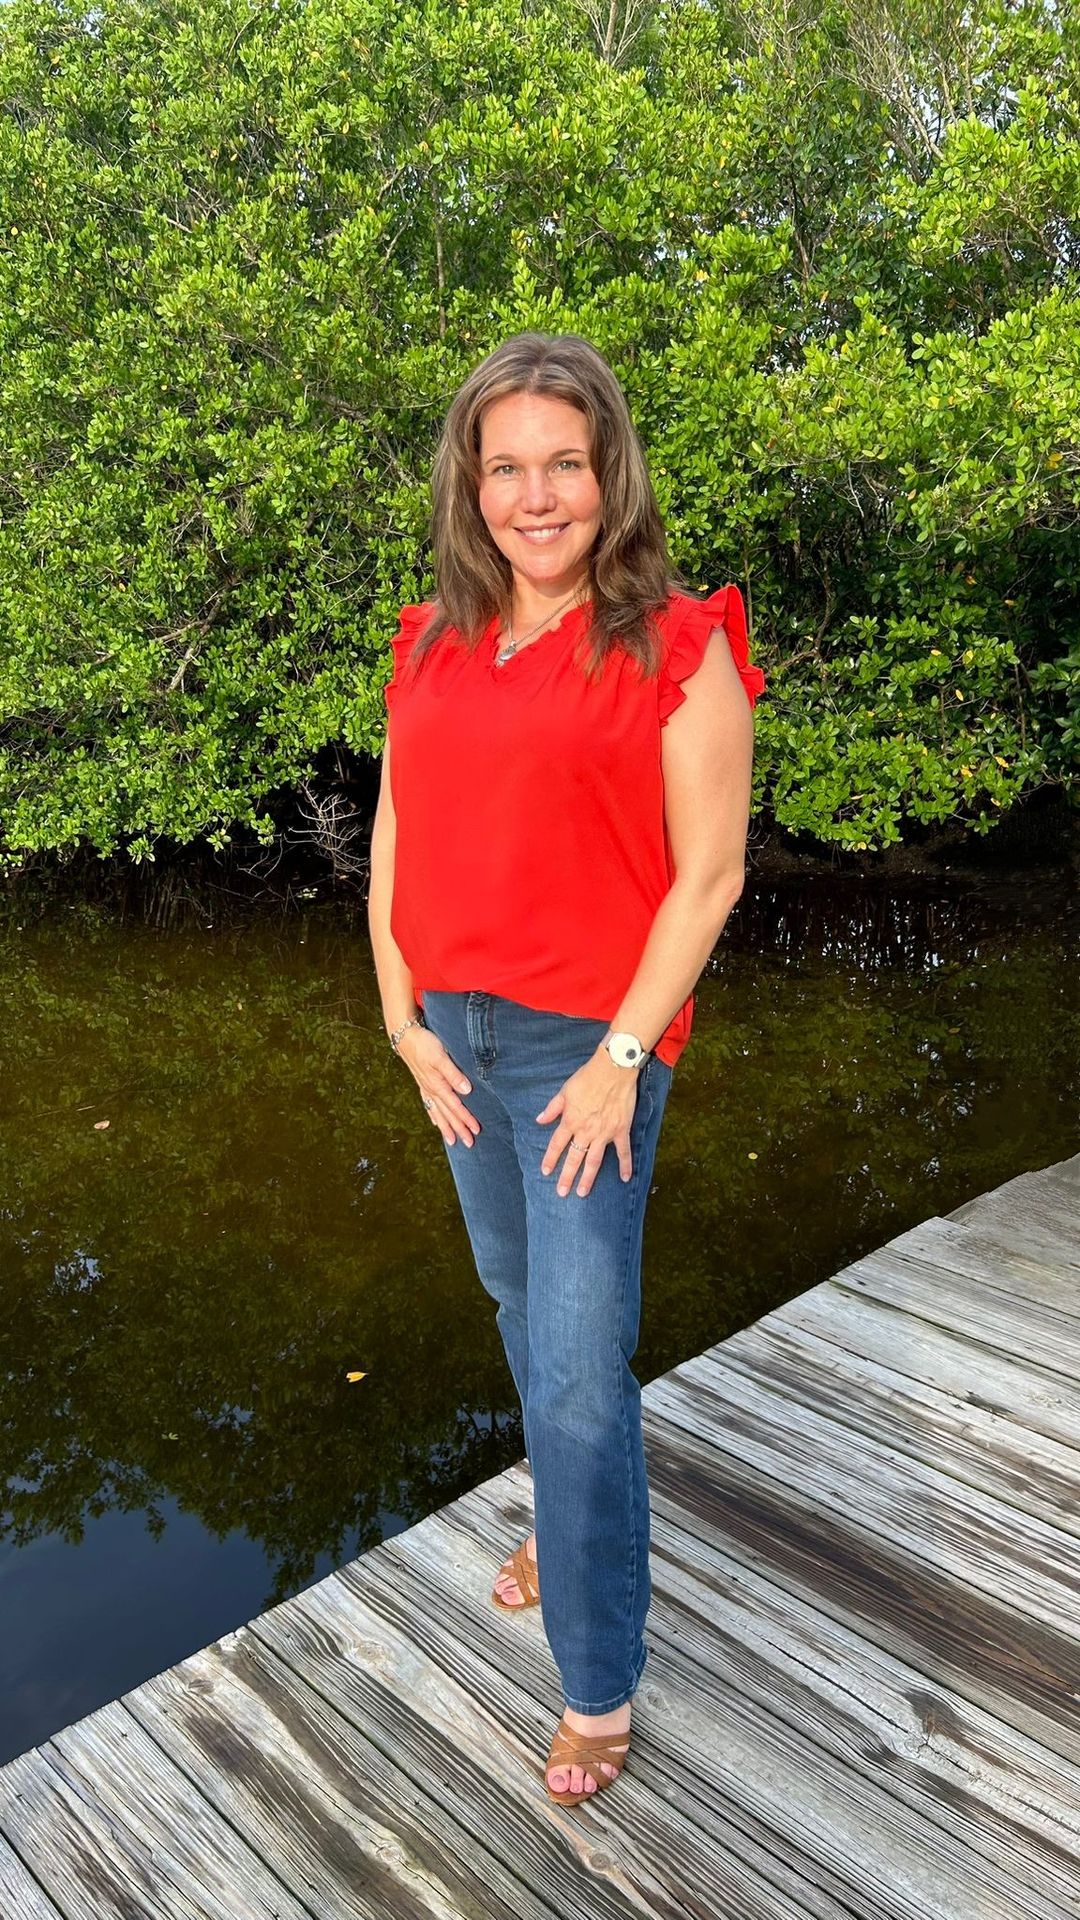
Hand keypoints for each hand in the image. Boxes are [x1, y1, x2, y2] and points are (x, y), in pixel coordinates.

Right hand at [398, 1026, 479, 1147]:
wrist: (405, 1036)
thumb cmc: (424, 1044)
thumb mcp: (440, 1057)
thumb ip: (453, 1074)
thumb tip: (466, 1091)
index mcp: (438, 1085)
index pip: (456, 1107)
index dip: (466, 1119)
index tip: (476, 1131)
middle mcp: (431, 1090)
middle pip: (447, 1114)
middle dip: (458, 1129)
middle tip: (469, 1143)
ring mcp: (426, 1088)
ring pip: (438, 1112)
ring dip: (446, 1127)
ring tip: (452, 1141)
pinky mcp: (422, 1083)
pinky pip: (429, 1105)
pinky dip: (433, 1116)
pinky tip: (436, 1123)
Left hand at [535, 1047, 640, 1196]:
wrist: (613, 1069)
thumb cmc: (588, 1077)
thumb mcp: (565, 1091)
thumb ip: (552, 1108)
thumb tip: (539, 1120)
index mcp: (571, 1121)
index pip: (557, 1144)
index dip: (550, 1159)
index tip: (545, 1172)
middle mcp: (586, 1130)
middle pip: (574, 1158)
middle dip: (567, 1177)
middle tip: (561, 1193)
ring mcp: (604, 1133)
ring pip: (594, 1160)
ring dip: (588, 1178)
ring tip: (583, 1193)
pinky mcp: (621, 1130)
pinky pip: (623, 1152)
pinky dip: (625, 1165)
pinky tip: (625, 1179)